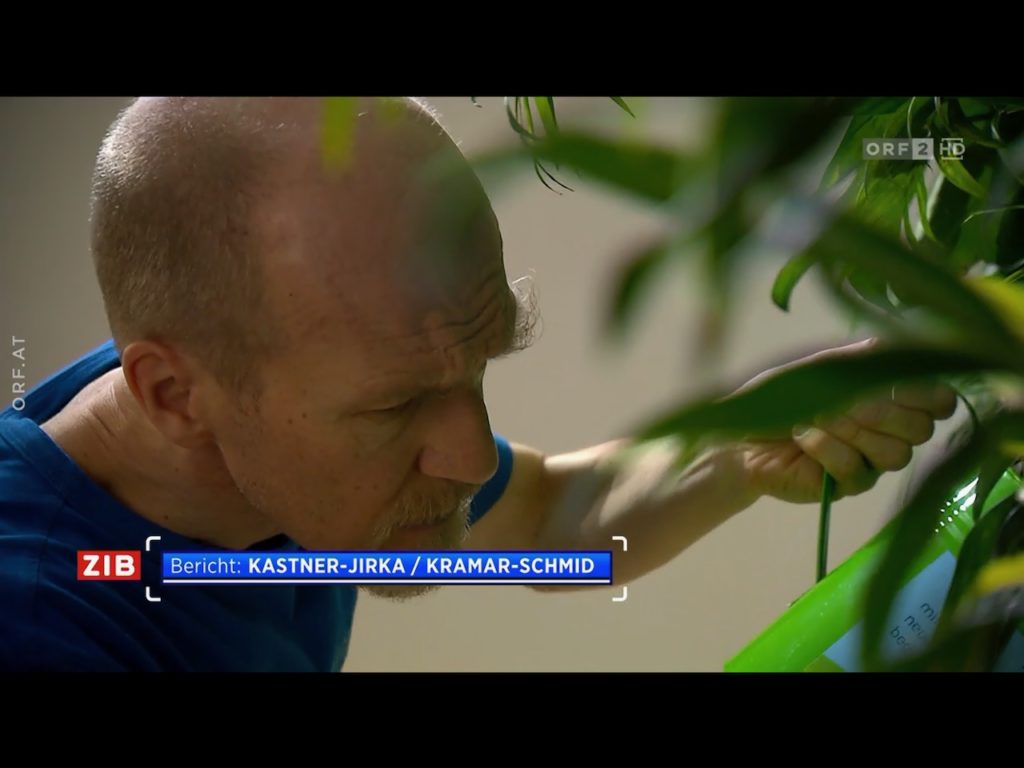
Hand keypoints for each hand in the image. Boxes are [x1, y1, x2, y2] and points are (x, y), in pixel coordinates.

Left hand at [738, 344, 957, 503]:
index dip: (928, 395)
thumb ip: (855, 359)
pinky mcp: (845, 486)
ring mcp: (869, 463)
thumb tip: (892, 347)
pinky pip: (856, 470)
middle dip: (884, 410)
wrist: (738, 435)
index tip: (898, 383)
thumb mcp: (814, 369)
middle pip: (921, 431)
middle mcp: (888, 433)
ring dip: (853, 429)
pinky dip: (826, 446)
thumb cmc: (778, 398)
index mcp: (890, 400)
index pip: (937, 403)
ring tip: (817, 416)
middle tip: (849, 402)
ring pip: (895, 454)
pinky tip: (802, 435)